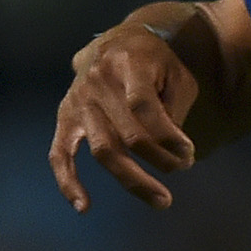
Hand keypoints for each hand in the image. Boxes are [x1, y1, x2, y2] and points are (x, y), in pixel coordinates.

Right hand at [49, 16, 202, 209]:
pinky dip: (68, 180)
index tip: (190, 151)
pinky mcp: (65, 118)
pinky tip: (84, 206)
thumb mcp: (176, 75)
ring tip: (162, 200)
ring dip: (134, 179)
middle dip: (160, 160)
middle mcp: (96, 83)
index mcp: (127, 64)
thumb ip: (174, 110)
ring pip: (104, 150)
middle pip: (127, 135)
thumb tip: (175, 151)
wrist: (115, 43)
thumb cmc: (156, 64)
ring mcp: (78, 102)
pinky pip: (60, 153)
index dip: (169, 134)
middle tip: (184, 169)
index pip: (145, 106)